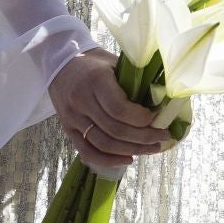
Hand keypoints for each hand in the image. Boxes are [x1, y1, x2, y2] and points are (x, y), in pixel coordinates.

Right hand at [49, 50, 174, 171]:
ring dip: (131, 150)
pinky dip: (109, 160)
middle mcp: (82, 101)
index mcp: (95, 81)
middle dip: (143, 138)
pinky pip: (87, 152)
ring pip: (103, 144)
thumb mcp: (114, 63)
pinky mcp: (68, 130)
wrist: (60, 64)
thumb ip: (133, 81)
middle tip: (163, 137)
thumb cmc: (94, 62)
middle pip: (114, 130)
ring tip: (152, 149)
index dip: (141, 119)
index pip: (119, 109)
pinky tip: (128, 159)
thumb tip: (162, 100)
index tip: (157, 118)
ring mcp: (72, 118)